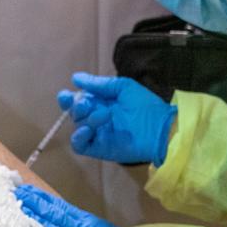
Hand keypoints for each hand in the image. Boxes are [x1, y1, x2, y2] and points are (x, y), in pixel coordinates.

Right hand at [57, 73, 176, 165]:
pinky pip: (79, 145)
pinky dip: (78, 137)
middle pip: (75, 112)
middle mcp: (96, 118)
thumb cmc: (145, 106)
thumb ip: (99, 84)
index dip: (68, 98)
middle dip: (78, 106)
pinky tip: (87, 129)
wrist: (160, 128)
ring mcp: (97, 134)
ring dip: (84, 119)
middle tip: (88, 105)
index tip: (66, 96)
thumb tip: (76, 78)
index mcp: (101, 102)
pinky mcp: (99, 148)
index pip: (77, 100)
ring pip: (77, 126)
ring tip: (102, 116)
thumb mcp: (123, 87)